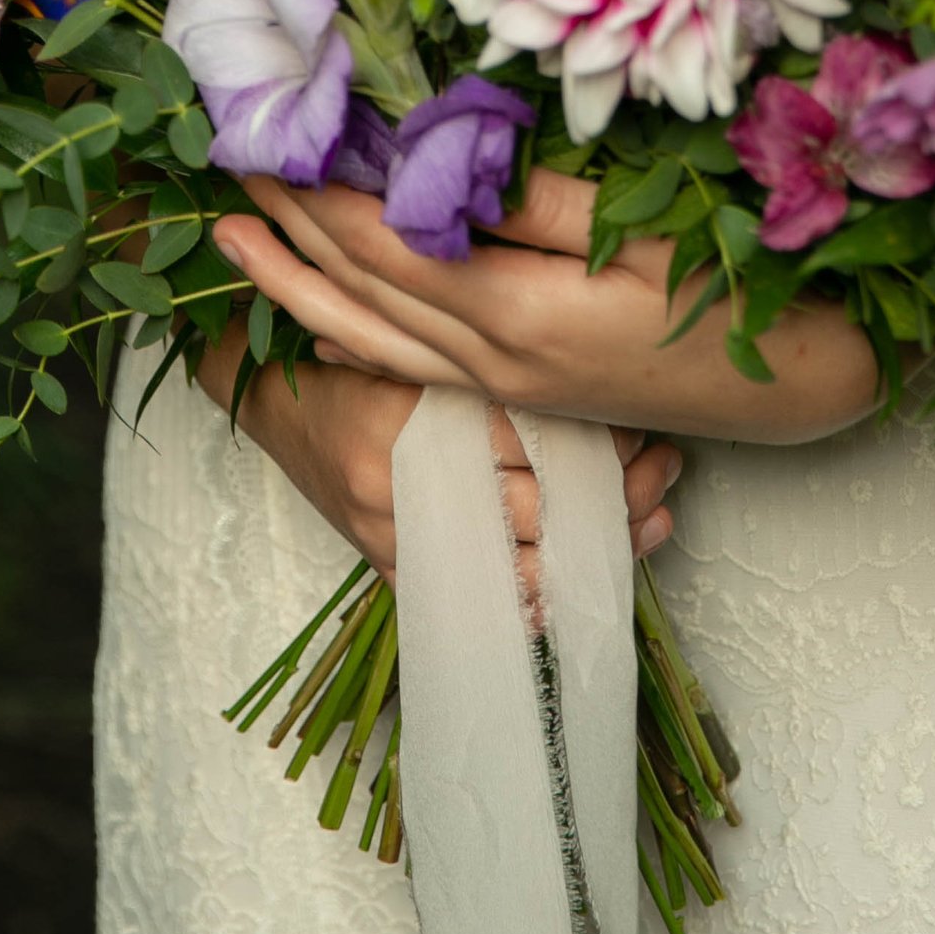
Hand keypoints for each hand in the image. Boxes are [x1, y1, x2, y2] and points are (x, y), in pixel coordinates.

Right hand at [194, 320, 680, 587]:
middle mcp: (407, 489)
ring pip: (522, 564)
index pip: (529, 442)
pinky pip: (480, 602)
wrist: (271, 392)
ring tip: (655, 514)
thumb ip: (482, 351)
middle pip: (537, 509)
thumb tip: (587, 363)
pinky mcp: (392, 570)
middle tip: (663, 465)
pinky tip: (593, 578)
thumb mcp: (411, 332)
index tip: (645, 425)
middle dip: (613, 493)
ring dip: (597, 545)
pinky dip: (539, 597)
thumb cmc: (347, 350)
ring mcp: (398, 539)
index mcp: (414, 420)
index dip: (598, 439)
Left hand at [212, 166, 881, 447]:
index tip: (267, 129)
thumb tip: (429, 155)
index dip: (317, 188)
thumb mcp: (637, 227)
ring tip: (236, 240)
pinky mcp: (521, 394)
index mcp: (518, 315)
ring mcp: (504, 387)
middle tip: (223, 163)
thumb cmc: (736, 290)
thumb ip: (529, 198)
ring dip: (297, 285)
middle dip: (286, 228)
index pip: (384, 244)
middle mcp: (493, 363)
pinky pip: (408, 365)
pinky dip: (352, 334)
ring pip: (371, 337)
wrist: (802, 385)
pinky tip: (319, 319)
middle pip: (359, 292)